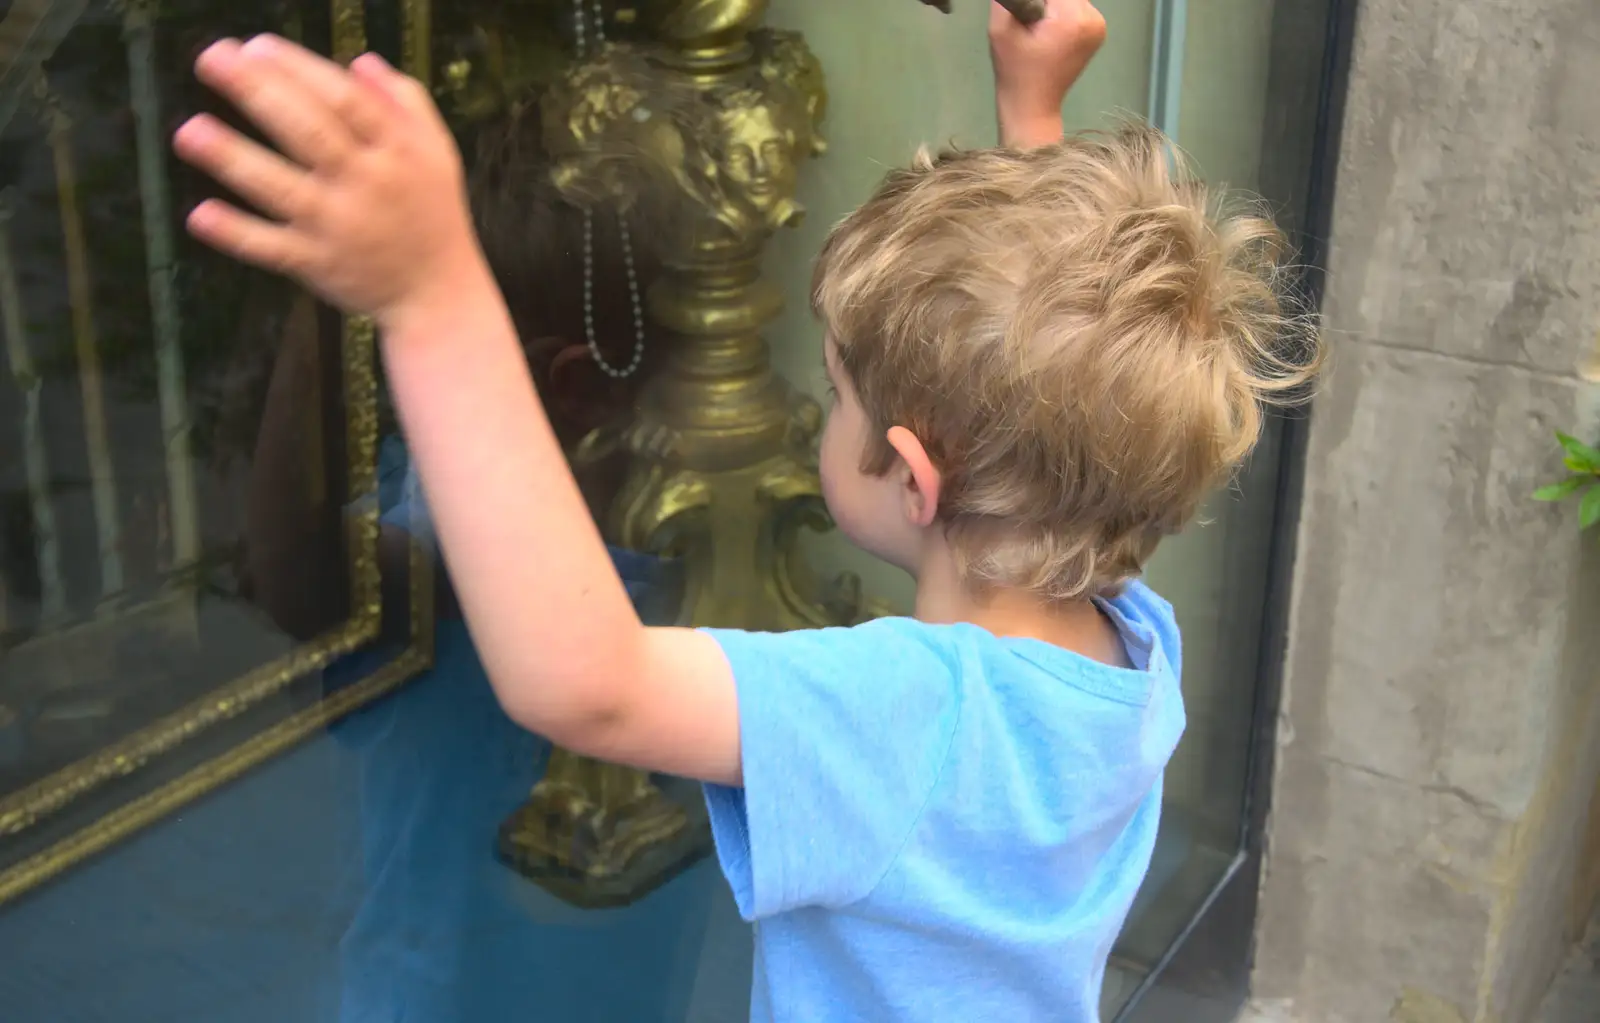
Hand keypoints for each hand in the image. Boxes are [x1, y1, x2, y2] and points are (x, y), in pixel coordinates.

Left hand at [174, 36, 485, 330]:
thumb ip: (406, 102)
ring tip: (190, 131)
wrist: (439, 292)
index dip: (300, 70)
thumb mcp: (437, 150)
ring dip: (234, 159)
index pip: (345, 100)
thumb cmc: (432, 212)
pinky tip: (201, 214)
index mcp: (396, 150)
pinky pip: (271, 248)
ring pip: (281, 188)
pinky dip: (237, 234)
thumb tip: (359, 63)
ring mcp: (337, 227)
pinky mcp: (317, 264)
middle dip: (258, 92)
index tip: (257, 47)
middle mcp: (365, 184)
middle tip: (211, 60)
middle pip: (309, 132)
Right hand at [989, 0, 1105, 146]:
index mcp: (1072, 18)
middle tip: (1031, 20)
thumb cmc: (1014, 70)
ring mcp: (1099, 26)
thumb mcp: (1001, 28)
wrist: (1032, 104)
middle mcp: (1093, 18)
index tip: (1025, 13)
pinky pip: (1079, 8)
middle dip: (1044, 1)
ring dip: (1054, 4)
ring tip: (1039, 25)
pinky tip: (1051, 30)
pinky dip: (1063, 11)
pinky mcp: (1098, 31)